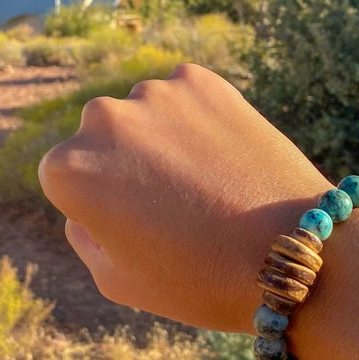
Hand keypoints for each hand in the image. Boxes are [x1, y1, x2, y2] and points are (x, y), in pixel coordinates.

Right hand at [38, 63, 327, 333]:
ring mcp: (153, 94)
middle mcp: (101, 119)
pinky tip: (224, 158)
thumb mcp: (116, 279)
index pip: (64, 176)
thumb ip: (82, 233)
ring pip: (143, 115)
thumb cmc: (201, 279)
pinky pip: (184, 97)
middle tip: (173, 205)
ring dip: (161, 138)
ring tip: (206, 184)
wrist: (294, 250)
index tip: (138, 227)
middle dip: (125, 163)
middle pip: (100, 138)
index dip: (99, 205)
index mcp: (70, 169)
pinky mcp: (201, 80)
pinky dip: (197, 119)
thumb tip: (82, 204)